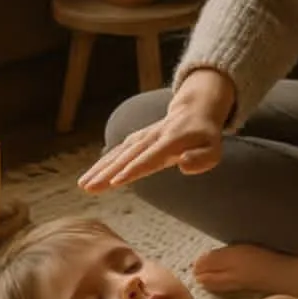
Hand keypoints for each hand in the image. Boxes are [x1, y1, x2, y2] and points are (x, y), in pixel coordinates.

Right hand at [78, 69, 235, 192]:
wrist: (195, 110)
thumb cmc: (206, 136)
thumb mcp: (214, 149)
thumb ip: (202, 159)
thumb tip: (183, 164)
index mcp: (170, 142)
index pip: (148, 158)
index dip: (132, 170)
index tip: (115, 182)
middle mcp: (151, 138)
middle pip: (126, 157)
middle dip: (107, 172)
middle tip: (89, 187)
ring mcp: (141, 137)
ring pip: (117, 153)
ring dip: (99, 168)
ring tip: (83, 185)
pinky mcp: (136, 140)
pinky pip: (117, 152)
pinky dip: (103, 163)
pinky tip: (90, 176)